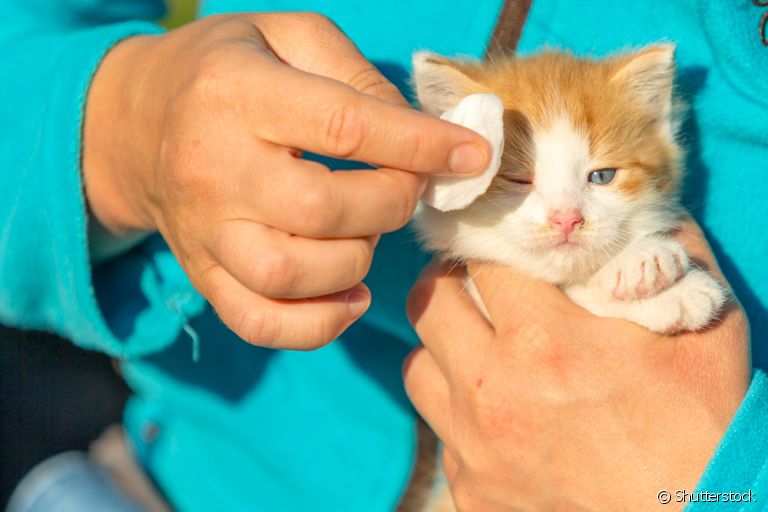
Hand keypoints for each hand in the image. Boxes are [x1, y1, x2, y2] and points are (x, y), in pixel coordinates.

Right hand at [82, 13, 489, 348]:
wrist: (136, 122)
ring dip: (356, 261)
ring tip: (366, 231)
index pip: (344, 127)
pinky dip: (319, 323)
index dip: (420, 145)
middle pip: (323, 210)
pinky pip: (261, 322)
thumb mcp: (288, 36)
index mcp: (236, 94)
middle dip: (391, 203)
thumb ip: (356, 75)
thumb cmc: (229, 70)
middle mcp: (212, 168)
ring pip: (292, 274)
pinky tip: (351, 294)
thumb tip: (423, 138)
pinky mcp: (203, 274)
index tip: (471, 155)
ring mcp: (203, 231)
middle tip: (405, 187)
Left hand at [404, 220, 749, 510]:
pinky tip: (496, 412)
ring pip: (417, 367)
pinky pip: (439, 430)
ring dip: (442, 348)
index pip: (481, 261)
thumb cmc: (704, 428)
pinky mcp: (470, 488)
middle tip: (474, 286)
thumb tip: (642, 216)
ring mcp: (475, 446)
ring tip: (477, 348)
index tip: (499, 251)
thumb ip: (670, 259)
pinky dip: (458, 411)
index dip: (491, 248)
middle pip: (429, 304)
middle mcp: (493, 391)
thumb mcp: (704, 330)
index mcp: (544, 341)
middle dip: (450, 284)